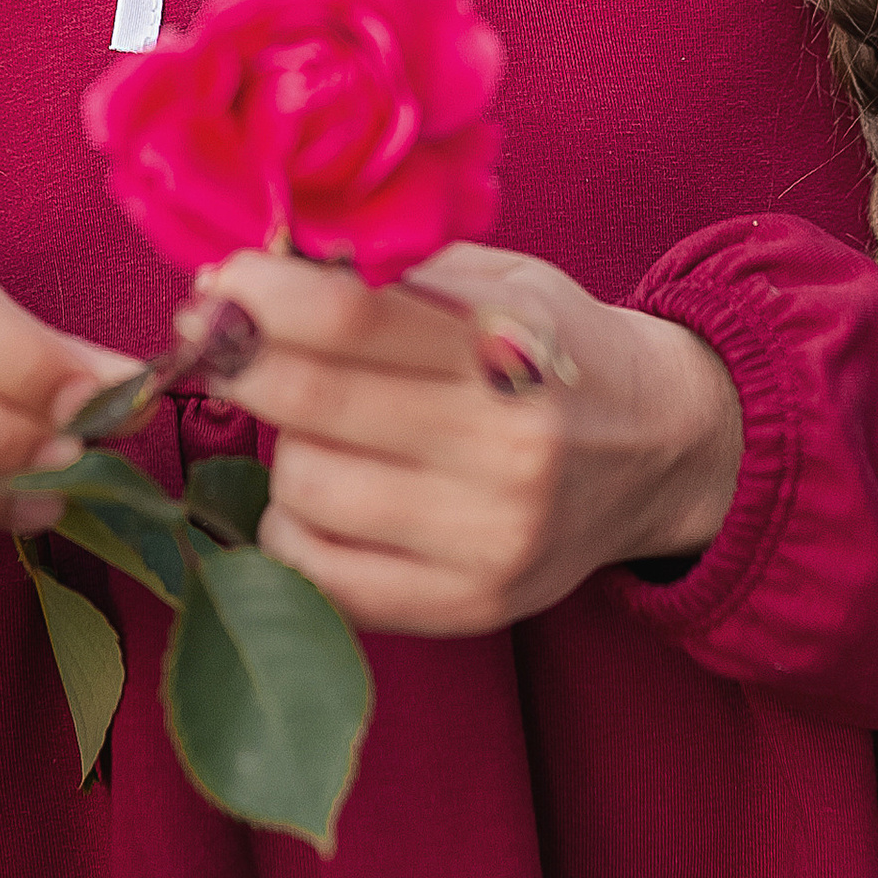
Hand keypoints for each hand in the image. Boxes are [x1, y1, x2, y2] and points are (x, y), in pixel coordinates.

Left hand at [195, 242, 743, 637]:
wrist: (661, 450)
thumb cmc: (555, 350)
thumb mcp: (500, 281)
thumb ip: (393, 273)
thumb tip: (262, 269)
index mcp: (513, 347)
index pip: (350, 318)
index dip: (259, 299)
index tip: (216, 287)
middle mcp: (508, 450)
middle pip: (311, 406)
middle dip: (239, 363)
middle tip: (216, 341)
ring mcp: (489, 539)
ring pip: (303, 491)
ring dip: (283, 449)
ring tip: (318, 428)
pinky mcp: (470, 608)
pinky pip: (319, 574)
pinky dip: (295, 529)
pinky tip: (325, 496)